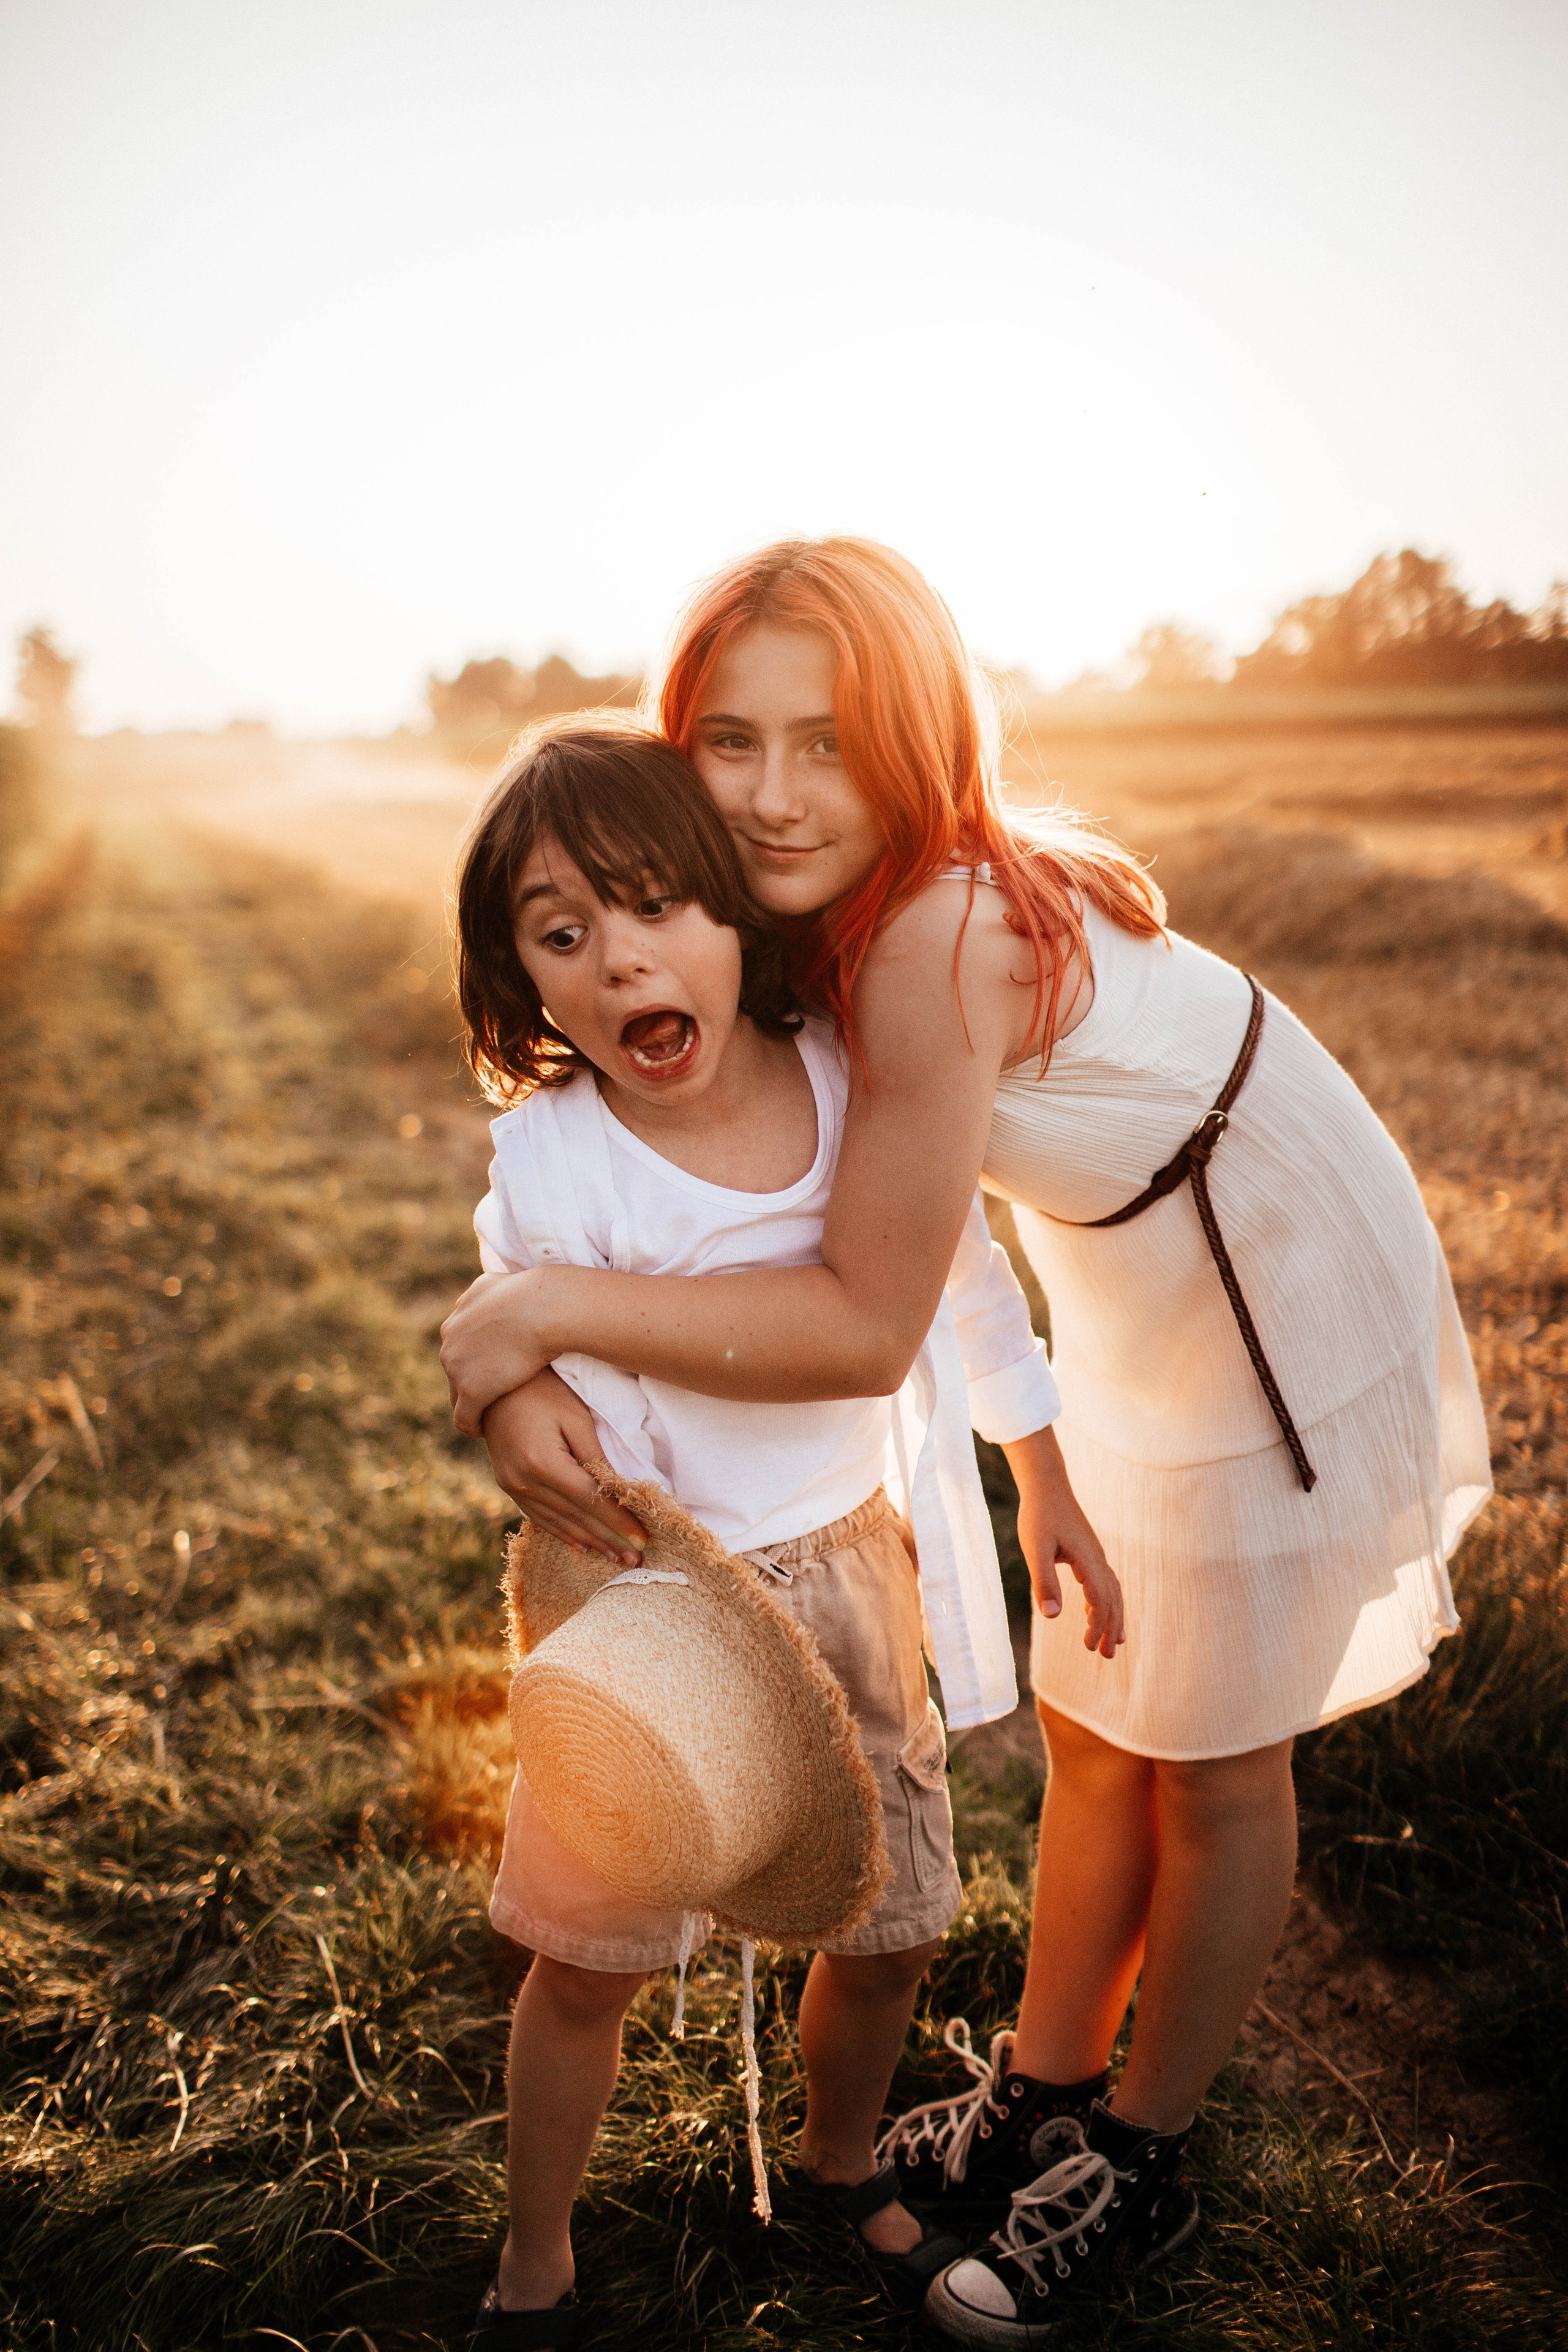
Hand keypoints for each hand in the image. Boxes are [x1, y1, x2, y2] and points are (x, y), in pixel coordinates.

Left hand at [440, 1271, 555, 1434]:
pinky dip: (473, 1425)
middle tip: (497, 1392)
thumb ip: (494, 1291)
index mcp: (460, 1312)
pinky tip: (487, 1430)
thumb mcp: (506, 1281)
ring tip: (493, 1413)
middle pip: (456, 1367)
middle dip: (472, 1379)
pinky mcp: (470, 1390)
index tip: (497, 1367)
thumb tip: (497, 1290)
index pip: (461, 1341)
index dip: (479, 1356)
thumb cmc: (538, 1294)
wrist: (543, 1309)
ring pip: (457, 1392)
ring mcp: (456, 1364)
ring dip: (472, 1402)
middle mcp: (450, 1336)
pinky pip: (463, 1418)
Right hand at [482, 1372, 647, 1562]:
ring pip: (558, 1523)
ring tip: (617, 1559)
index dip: (618, 1522)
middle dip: (609, 1540)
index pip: (590, 1501)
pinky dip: (564, 1532)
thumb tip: (620, 1492)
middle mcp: (524, 1481)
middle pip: (576, 1518)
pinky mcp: (508, 1484)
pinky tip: (582, 1545)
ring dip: (590, 1542)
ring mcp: (512, 1486)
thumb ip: (596, 1457)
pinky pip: (540, 1516)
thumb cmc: (543, 1391)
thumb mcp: (576, 1418)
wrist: (494, 1385)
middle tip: (637, 1561)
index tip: (644, 1540)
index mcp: (543, 1463)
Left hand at [1002, 1425, 1125, 1660]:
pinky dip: (1105, 1601)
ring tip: (1112, 1642)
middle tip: (1107, 1656)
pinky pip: (1104, 1581)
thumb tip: (1052, 1617)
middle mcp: (1097, 1558)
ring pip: (1112, 1591)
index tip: (1088, 1647)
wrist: (1046, 1485)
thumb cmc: (1038, 1515)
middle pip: (1113, 1598)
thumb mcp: (1035, 1549)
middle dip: (1111, 1628)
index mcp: (1087, 1559)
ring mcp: (1095, 1554)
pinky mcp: (1088, 1551)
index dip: (1097, 1625)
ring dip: (1112, 1616)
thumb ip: (1044, 1581)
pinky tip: (1093, 1612)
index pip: (1100, 1599)